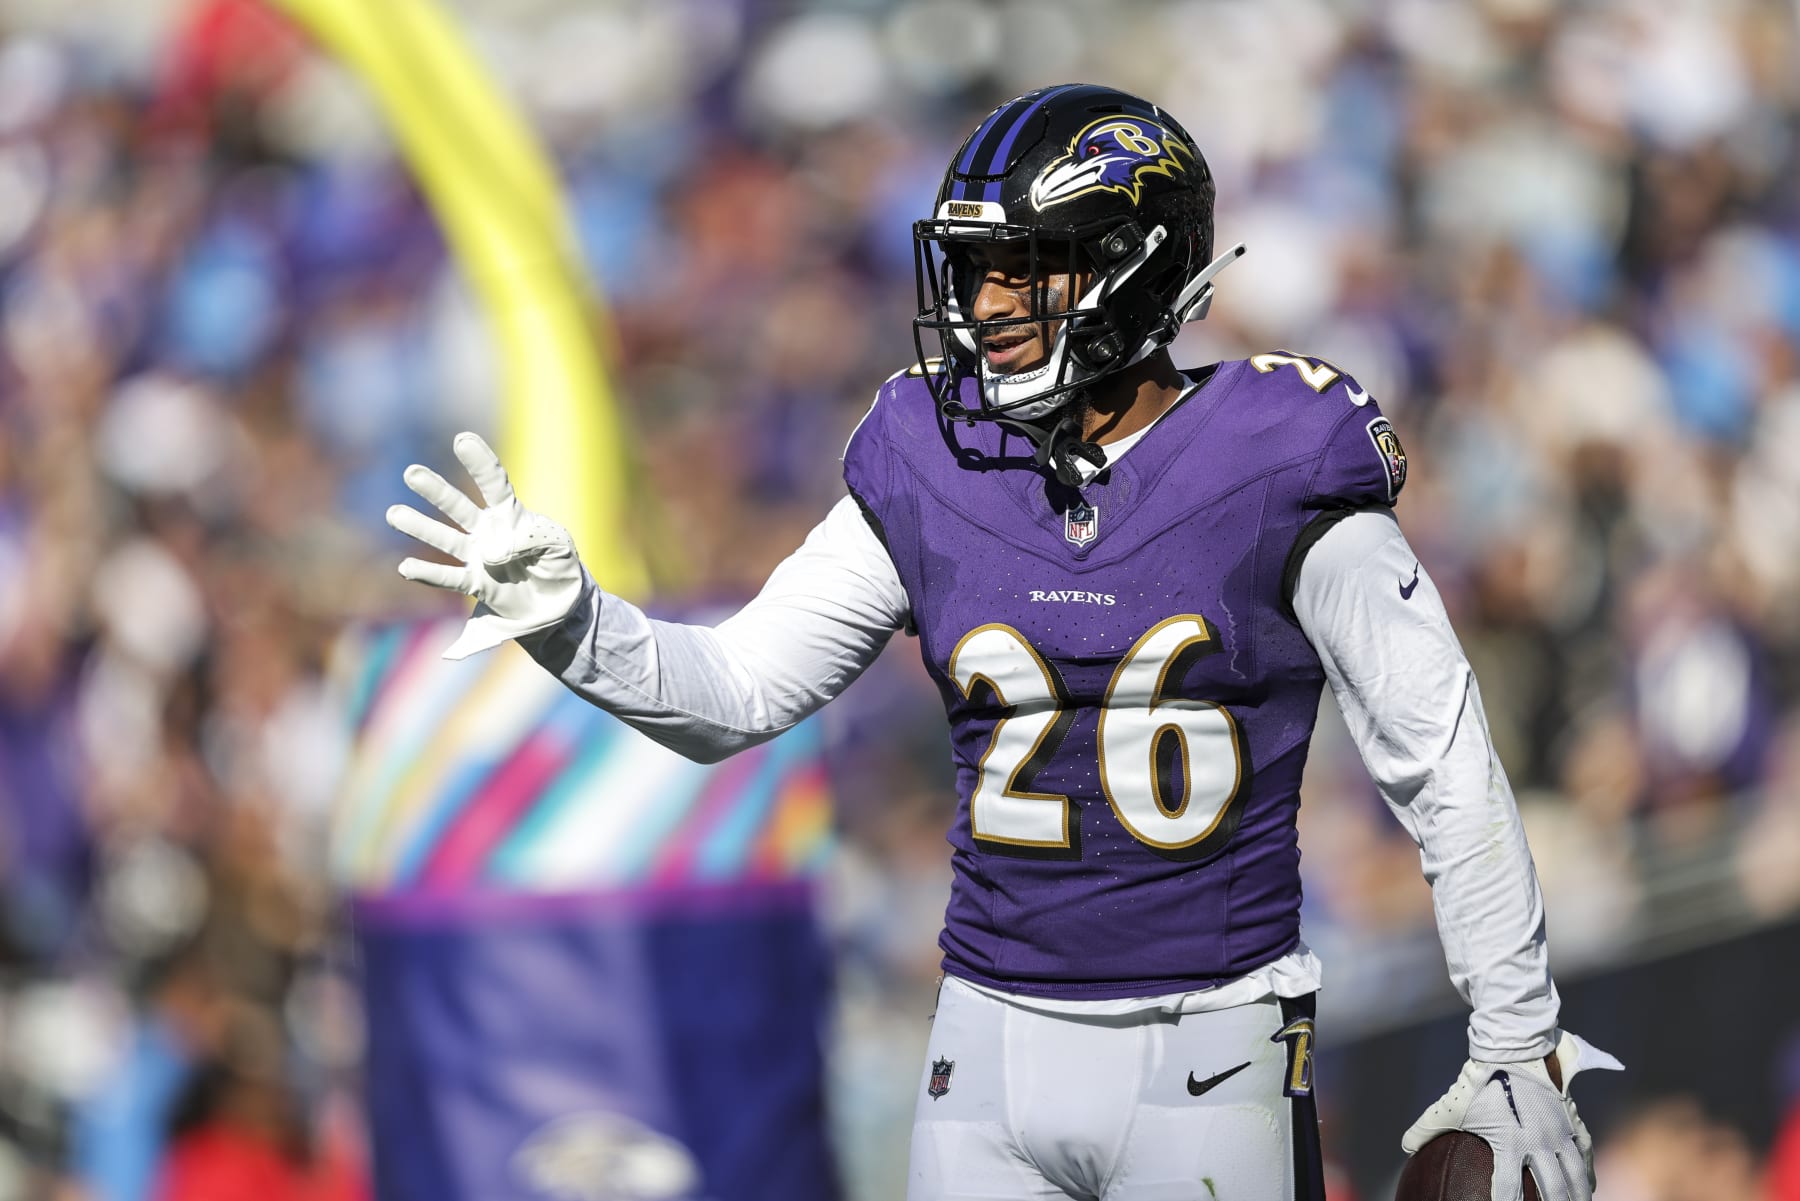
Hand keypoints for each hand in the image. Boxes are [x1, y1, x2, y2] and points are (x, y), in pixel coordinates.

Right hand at [387, 432, 584, 659]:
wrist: (561, 604)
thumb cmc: (560, 566)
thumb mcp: (559, 546)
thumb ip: (533, 539)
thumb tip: (492, 552)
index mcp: (512, 515)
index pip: (494, 483)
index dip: (479, 463)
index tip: (462, 440)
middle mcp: (488, 532)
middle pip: (458, 507)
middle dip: (436, 490)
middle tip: (411, 473)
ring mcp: (478, 557)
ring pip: (446, 539)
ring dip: (421, 527)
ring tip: (395, 513)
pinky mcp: (476, 584)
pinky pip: (450, 578)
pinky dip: (429, 575)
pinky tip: (406, 567)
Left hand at [1401, 1031, 1622, 1200]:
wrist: (1513, 1048)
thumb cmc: (1478, 1081)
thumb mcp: (1451, 1105)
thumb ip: (1427, 1127)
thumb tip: (1405, 1146)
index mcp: (1509, 1142)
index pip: (1507, 1188)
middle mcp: (1539, 1141)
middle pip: (1553, 1190)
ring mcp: (1558, 1131)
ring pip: (1575, 1175)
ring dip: (1577, 1196)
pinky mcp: (1571, 1120)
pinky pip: (1584, 1152)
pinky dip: (1587, 1173)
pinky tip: (1588, 1186)